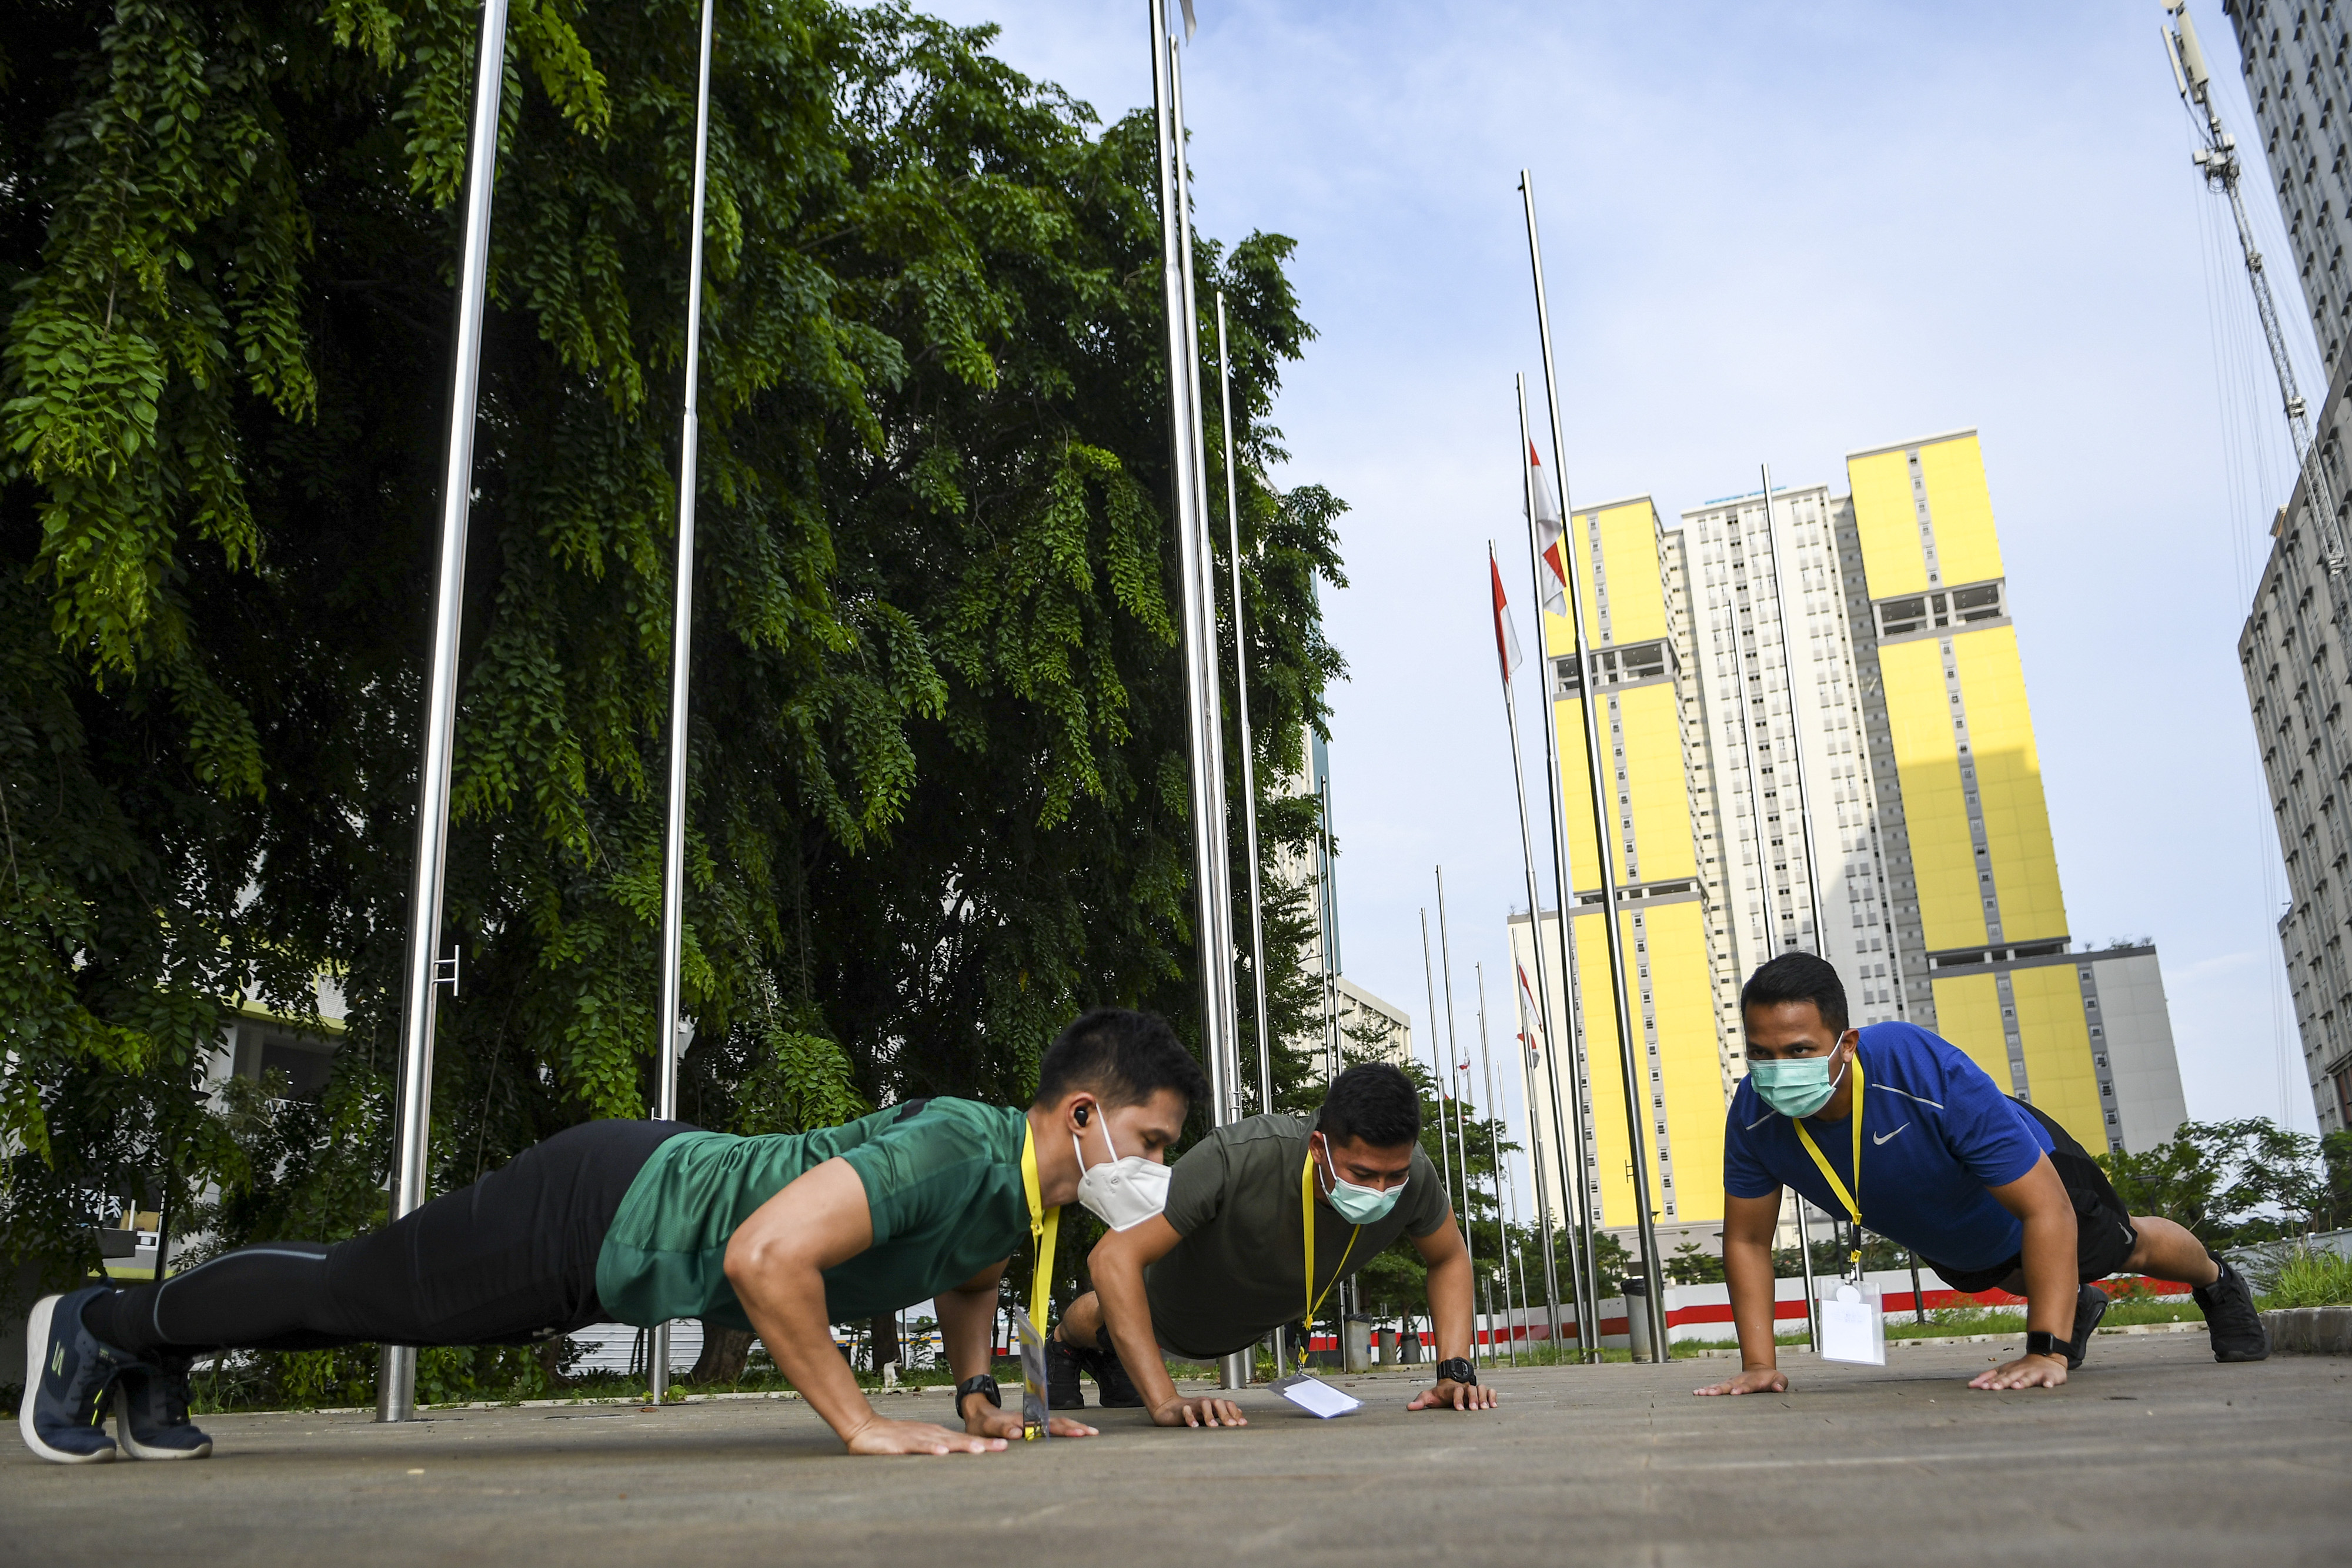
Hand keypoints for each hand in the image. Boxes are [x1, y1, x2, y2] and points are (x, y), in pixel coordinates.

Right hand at [842, 1415, 1009, 1455]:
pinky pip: (918, 1446)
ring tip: (980, 1450)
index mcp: (937, 1436)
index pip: (964, 1441)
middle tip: (1003, 1447)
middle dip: (982, 1444)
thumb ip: (935, 1451)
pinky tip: (942, 1452)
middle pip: (960, 1440)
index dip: (984, 1444)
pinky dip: (931, 1448)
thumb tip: (954, 1460)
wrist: (864, 1428)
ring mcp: (917, 1437)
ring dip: (962, 1445)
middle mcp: (931, 1435)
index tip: (1004, 1447)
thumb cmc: (892, 1440)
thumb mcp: (919, 1446)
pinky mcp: (901, 1443)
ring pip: (943, 1441)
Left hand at [964, 1403, 1097, 1440]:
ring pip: (1057, 1422)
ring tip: (1091, 1433)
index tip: (1077, 1434)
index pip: (1044, 1425)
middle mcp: (1030, 1419)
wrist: (978, 1410)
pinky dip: (1067, 1428)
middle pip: (1056, 1421)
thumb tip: (1019, 1433)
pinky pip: (1053, 1425)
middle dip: (1075, 1427)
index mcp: (1021, 1420)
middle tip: (1092, 1433)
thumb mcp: (986, 1428)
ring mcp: (1033, 1420)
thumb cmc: (981, 1423)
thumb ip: (1001, 1430)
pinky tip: (1077, 1432)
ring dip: (1074, 1426)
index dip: (1063, 1430)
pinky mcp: (1033, 1423)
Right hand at [1149, 1394, 1247, 1427]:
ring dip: (1210, 1415)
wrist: (1169, 1408)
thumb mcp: (1209, 1415)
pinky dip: (1191, 1418)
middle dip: (1226, 1414)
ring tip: (1213, 1427)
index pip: (1228, 1404)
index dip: (1236, 1413)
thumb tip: (1241, 1418)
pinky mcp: (1181, 1409)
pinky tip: (1195, 1426)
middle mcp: (1205, 1403)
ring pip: (1204, 1404)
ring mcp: (1194, 1405)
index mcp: (1214, 1405)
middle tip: (1231, 1426)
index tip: (1242, 1424)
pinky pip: (1186, 1411)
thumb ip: (1223, 1416)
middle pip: (1218, 1402)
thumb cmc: (1193, 1413)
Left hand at [1408, 1378, 1496, 1410]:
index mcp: (1451, 1389)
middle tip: (1474, 1409)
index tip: (1459, 1409)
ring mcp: (1473, 1390)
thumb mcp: (1428, 1396)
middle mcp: (1464, 1388)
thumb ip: (1420, 1401)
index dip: (1458, 1398)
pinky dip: (1493, 1396)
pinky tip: (1494, 1406)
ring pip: (1481, 1388)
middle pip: (1471, 1388)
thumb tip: (1409, 1407)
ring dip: (1484, 1398)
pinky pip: (1489, 1391)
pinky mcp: (1480, 1393)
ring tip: (1485, 1409)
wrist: (1450, 1384)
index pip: (1456, 1390)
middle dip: (1473, 1398)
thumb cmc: (1439, 1394)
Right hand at [1692, 1367, 1788, 1396]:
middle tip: (1709, 1393)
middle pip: (1729, 1385)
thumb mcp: (1780, 1379)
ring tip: (1699, 1393)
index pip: (1747, 1386)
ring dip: (1709, 1389)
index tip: (1734, 1393)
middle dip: (1719, 1390)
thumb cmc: (1772, 1378)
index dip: (1741, 1389)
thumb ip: (1780, 1383)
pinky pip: (1716, 1387)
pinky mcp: (1727, 1384)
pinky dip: (1707, 1389)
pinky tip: (1697, 1392)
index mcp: (1754, 1382)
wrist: (1760, 1369)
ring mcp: (1732, 1382)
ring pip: (1720, 1386)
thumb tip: (1778, 1389)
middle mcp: (1740, 1381)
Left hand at [1969, 1352, 2067, 1390]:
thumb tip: (1970, 1385)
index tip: (1980, 1387)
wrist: (2046, 1357)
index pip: (1997, 1376)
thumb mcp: (2004, 1371)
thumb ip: (1988, 1377)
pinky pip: (2050, 1380)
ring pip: (2027, 1378)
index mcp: (2009, 1371)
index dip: (1989, 1381)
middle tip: (1993, 1388)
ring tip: (2016, 1386)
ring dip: (2021, 1382)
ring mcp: (2035, 1373)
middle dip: (2001, 1382)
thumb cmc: (2021, 1368)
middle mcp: (2020, 1371)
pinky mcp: (2049, 1376)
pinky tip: (2047, 1386)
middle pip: (2010, 1377)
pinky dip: (2049, 1382)